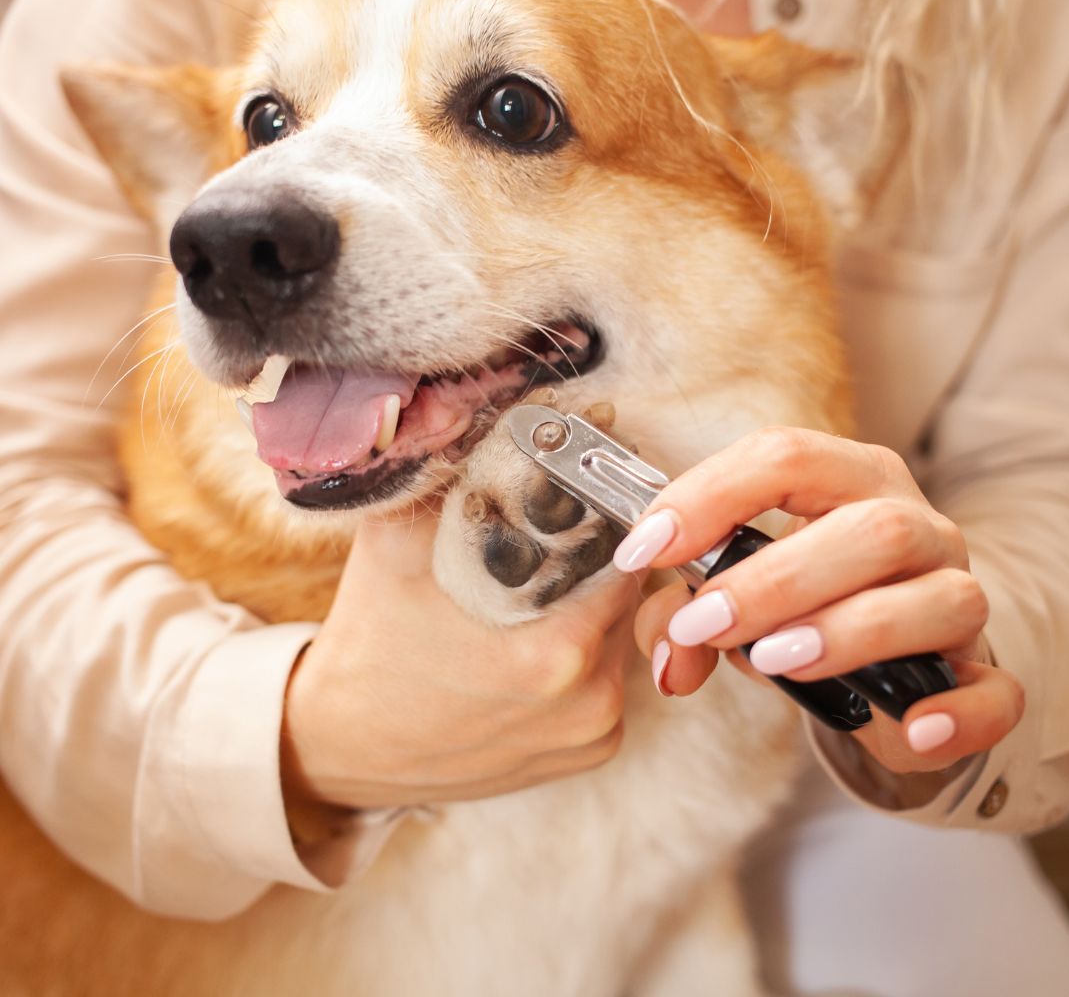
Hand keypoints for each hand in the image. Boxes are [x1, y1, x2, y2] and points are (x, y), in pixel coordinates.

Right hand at [281, 508, 635, 813]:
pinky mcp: (589, 754)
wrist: (343, 746)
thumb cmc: (371, 640)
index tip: (583, 487)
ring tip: (538, 586)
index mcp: (559, 653)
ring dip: (592, 602)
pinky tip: (535, 637)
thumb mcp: (395, 543)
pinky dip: (586, 652)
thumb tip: (505, 410)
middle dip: (597, 553)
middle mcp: (593, 703)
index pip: (624, 552)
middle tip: (554, 531)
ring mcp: (594, 734)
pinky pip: (609, 678)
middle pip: (629, 592)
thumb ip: (453, 473)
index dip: (607, 508)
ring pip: (622, 634)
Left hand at [623, 428, 1024, 774]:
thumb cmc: (802, 606)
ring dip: (847, 632)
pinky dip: (954, 712)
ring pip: (936, 597)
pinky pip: (994, 692)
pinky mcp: (981, 672)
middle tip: (703, 622)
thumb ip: (686, 614)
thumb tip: (668, 652)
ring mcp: (956, 593)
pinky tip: (909, 726)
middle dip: (774, 578)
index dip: (708, 496)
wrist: (882, 659)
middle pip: (871, 528)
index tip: (647, 548)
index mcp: (846, 480)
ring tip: (773, 660)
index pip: (784, 456)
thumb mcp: (733, 597)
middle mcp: (914, 525)